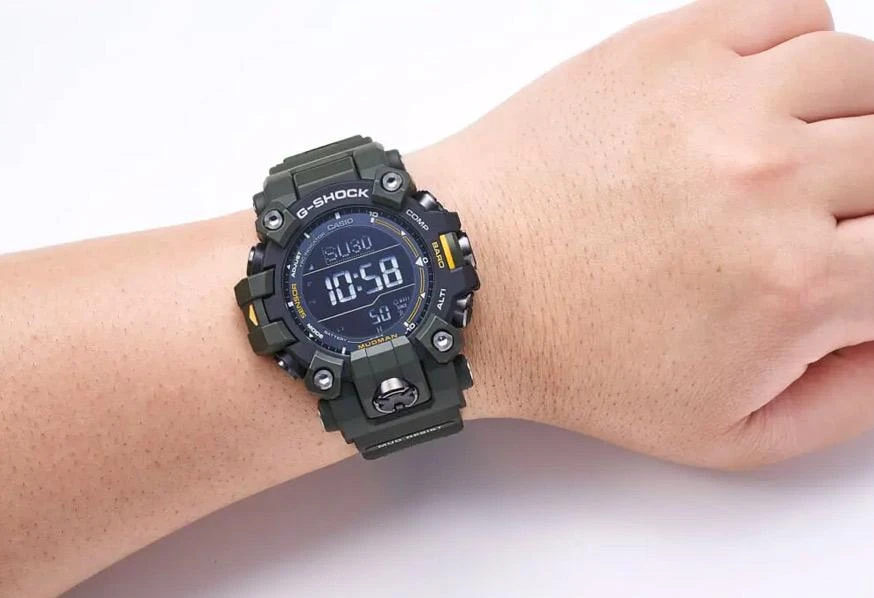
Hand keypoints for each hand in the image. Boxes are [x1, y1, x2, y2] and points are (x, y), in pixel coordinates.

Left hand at [411, 0, 873, 468]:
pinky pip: (791, 13)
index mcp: (796, 282)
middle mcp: (773, 177)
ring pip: (863, 73)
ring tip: (809, 156)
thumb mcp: (721, 431)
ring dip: (856, 117)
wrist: (469, 281)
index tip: (856, 256)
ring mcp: (720, 98)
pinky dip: (802, 48)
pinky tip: (769, 96)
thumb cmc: (574, 354)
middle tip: (827, 219)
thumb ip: (847, 397)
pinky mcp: (669, 48)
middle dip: (873, 197)